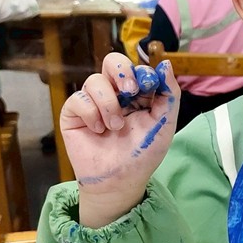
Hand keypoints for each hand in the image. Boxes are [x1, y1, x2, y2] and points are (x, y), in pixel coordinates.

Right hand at [59, 53, 180, 227]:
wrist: (119, 181)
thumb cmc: (142, 154)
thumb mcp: (164, 124)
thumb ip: (169, 95)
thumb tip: (166, 64)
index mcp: (137, 94)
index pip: (137, 68)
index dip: (142, 73)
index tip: (148, 87)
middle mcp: (114, 94)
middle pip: (112, 61)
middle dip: (122, 71)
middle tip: (130, 90)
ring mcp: (93, 102)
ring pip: (95, 80)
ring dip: (109, 104)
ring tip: (115, 126)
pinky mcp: (73, 113)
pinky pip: (78, 99)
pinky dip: (91, 114)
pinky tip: (98, 130)